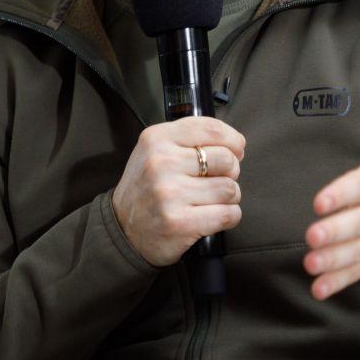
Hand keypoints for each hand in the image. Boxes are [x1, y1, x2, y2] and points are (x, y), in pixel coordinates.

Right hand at [111, 117, 245, 265]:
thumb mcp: (156, 150)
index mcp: (157, 138)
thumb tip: (236, 145)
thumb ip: (190, 139)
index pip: (213, 129)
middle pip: (227, 160)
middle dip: (231, 172)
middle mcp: (161, 162)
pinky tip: (212, 216)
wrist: (123, 230)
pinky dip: (229, 216)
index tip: (236, 151)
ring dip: (229, 198)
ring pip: (230, 189)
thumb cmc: (148, 187)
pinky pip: (228, 214)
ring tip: (210, 200)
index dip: (233, 140)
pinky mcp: (180, 222)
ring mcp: (170, 193)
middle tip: (216, 180)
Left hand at [303, 68, 359, 299]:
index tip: (320, 201)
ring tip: (311, 264)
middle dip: (336, 231)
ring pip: (357, 251)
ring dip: (334, 260)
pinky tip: (320, 289)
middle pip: (359, 223)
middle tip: (312, 235)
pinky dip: (340, 282)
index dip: (342, 194)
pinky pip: (359, 271)